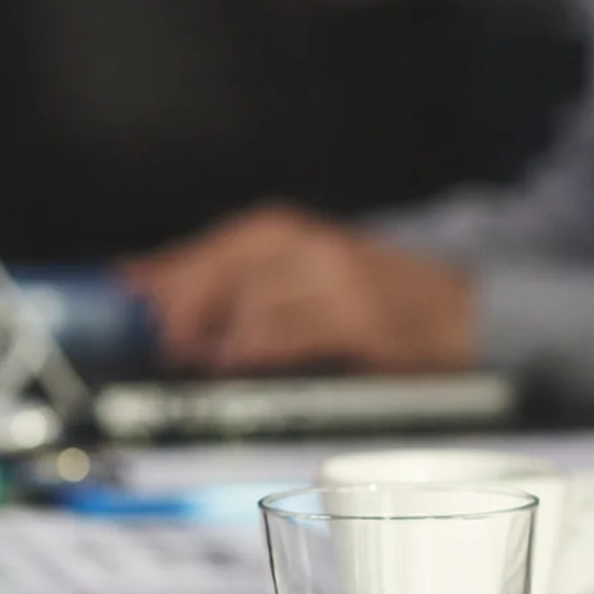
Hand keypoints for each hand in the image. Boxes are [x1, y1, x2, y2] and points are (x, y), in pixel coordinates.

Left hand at [120, 205, 473, 373]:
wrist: (469, 315)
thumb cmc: (383, 303)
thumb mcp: (315, 280)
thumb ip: (247, 285)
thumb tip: (161, 296)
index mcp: (297, 233)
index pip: (218, 245)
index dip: (168, 266)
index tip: (125, 287)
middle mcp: (316, 246)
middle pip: (229, 263)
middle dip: (185, 298)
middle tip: (160, 336)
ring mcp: (341, 281)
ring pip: (257, 296)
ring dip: (216, 329)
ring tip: (192, 355)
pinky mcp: (362, 320)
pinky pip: (293, 329)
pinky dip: (256, 346)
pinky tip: (235, 360)